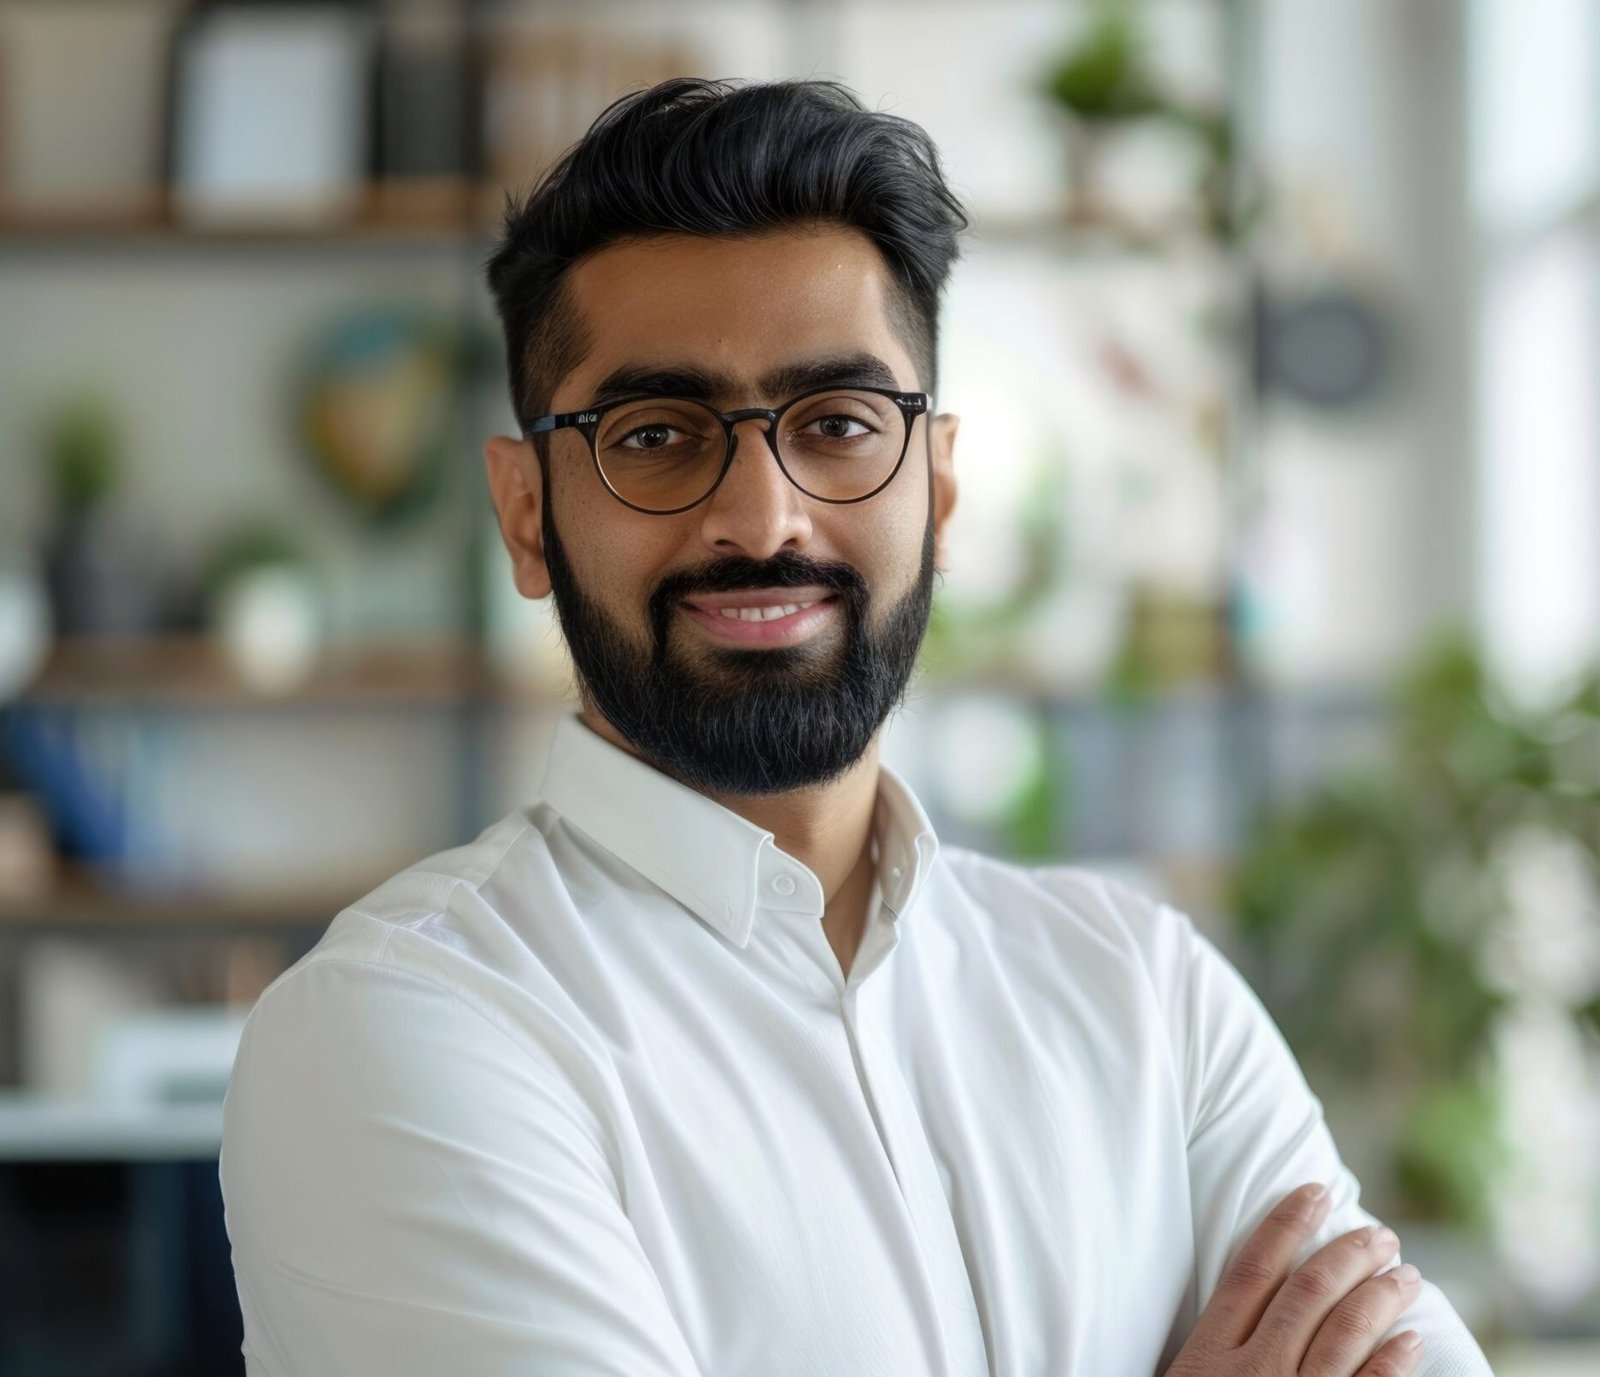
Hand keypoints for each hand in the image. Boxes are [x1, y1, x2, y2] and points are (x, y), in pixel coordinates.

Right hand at [1165, 1182, 1425, 1376]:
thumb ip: (1210, 1354)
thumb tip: (1247, 1310)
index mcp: (1205, 1356)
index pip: (1249, 1271)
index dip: (1283, 1226)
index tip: (1313, 1192)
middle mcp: (1249, 1373)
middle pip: (1304, 1295)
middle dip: (1345, 1255)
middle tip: (1378, 1233)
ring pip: (1342, 1335)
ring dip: (1379, 1297)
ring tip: (1404, 1274)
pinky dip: (1393, 1363)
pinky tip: (1412, 1340)